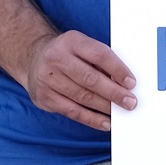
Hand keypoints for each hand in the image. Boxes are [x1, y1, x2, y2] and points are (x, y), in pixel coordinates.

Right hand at [20, 26, 135, 131]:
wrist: (33, 58)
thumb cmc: (67, 54)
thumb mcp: (82, 47)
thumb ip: (100, 62)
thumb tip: (124, 84)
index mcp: (71, 41)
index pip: (99, 54)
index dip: (118, 69)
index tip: (131, 83)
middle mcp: (56, 58)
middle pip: (90, 79)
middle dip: (114, 93)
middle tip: (130, 102)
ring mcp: (48, 79)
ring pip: (82, 97)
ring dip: (105, 107)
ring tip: (120, 112)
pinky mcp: (44, 97)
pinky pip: (73, 112)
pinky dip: (92, 119)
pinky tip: (105, 122)